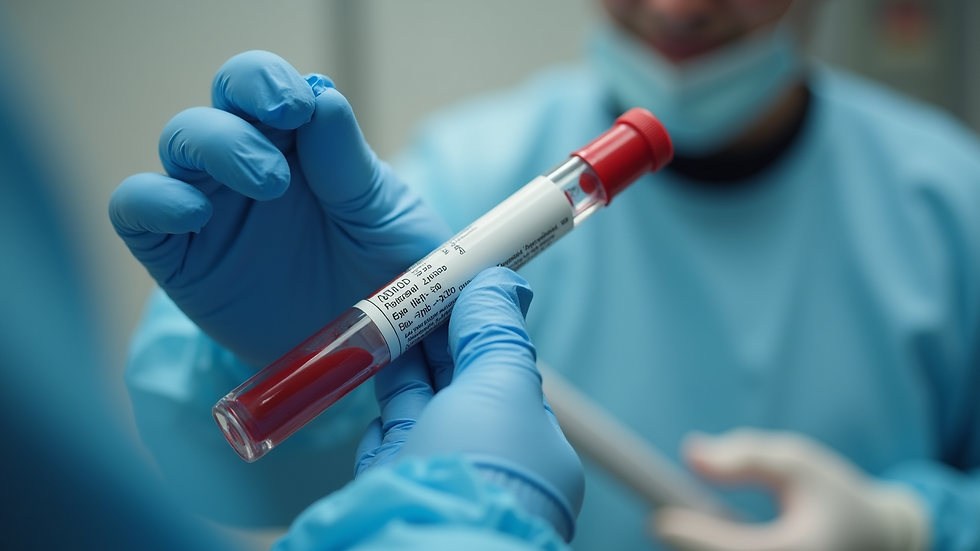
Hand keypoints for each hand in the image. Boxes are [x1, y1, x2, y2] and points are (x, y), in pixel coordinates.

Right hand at [109, 51, 449, 367]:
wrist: (369, 353)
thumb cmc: (386, 276)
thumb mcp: (384, 220)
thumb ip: (350, 163)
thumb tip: (320, 98)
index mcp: (301, 145)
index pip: (264, 85)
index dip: (269, 83)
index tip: (299, 107)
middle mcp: (249, 166)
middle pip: (220, 104)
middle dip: (242, 106)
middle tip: (287, 153)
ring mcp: (212, 209)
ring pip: (179, 142)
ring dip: (213, 146)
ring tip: (267, 185)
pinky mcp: (180, 258)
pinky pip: (136, 210)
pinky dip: (151, 200)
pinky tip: (193, 215)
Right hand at [354, 267, 584, 540]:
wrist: (425, 547)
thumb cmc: (481, 467)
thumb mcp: (500, 386)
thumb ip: (496, 331)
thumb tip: (503, 279)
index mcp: (530, 443)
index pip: (502, 369)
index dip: (477, 324)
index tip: (455, 286)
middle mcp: (486, 461)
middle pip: (456, 386)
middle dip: (435, 340)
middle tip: (414, 292)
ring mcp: (437, 475)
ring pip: (416, 410)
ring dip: (401, 366)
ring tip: (385, 321)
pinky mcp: (391, 488)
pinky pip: (385, 444)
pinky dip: (378, 415)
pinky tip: (369, 382)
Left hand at [653, 428, 928, 550]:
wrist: (881, 540)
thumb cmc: (835, 496)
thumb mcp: (798, 462)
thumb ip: (746, 456)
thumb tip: (691, 455)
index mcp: (801, 550)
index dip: (696, 538)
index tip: (659, 522)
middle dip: (691, 548)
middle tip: (663, 524)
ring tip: (685, 531)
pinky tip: (707, 541)